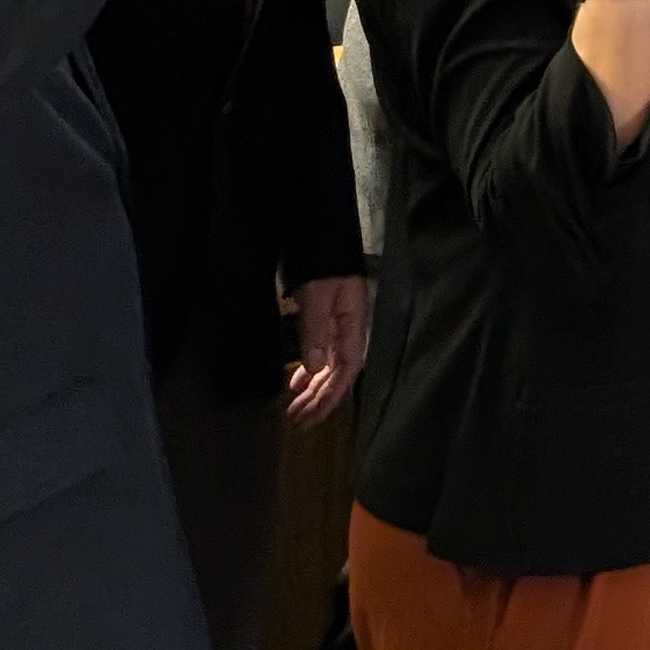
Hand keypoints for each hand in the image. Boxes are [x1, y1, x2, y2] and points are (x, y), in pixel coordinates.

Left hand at [281, 272, 368, 424]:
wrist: (319, 229)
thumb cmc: (321, 261)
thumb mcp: (317, 296)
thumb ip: (316, 331)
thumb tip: (316, 369)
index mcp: (353, 323)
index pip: (347, 369)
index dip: (331, 395)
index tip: (312, 416)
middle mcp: (348, 327)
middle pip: (338, 371)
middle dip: (320, 398)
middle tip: (298, 421)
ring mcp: (337, 322)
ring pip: (328, 364)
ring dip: (313, 387)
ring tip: (295, 407)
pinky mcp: (324, 317)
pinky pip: (320, 351)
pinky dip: (308, 368)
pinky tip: (296, 380)